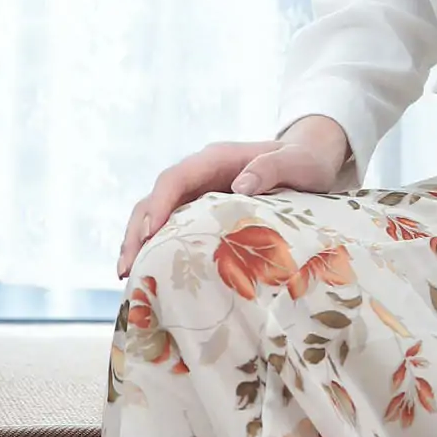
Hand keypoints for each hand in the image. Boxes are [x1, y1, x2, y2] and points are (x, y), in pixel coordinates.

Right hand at [115, 115, 353, 278]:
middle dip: (137, 232)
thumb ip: (271, 169)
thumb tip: (239, 186)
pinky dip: (158, 248)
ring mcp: (198, 194)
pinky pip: (173, 228)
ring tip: (127, 276)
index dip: (159, 205)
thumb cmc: (305, 161)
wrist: (310, 160)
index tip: (150, 233)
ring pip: (157, 215)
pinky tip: (151, 273)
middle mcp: (199, 175)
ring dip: (139, 243)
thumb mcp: (296, 163)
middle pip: (155, 200)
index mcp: (215, 159)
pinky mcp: (202, 211)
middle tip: (126, 268)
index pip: (175, 179)